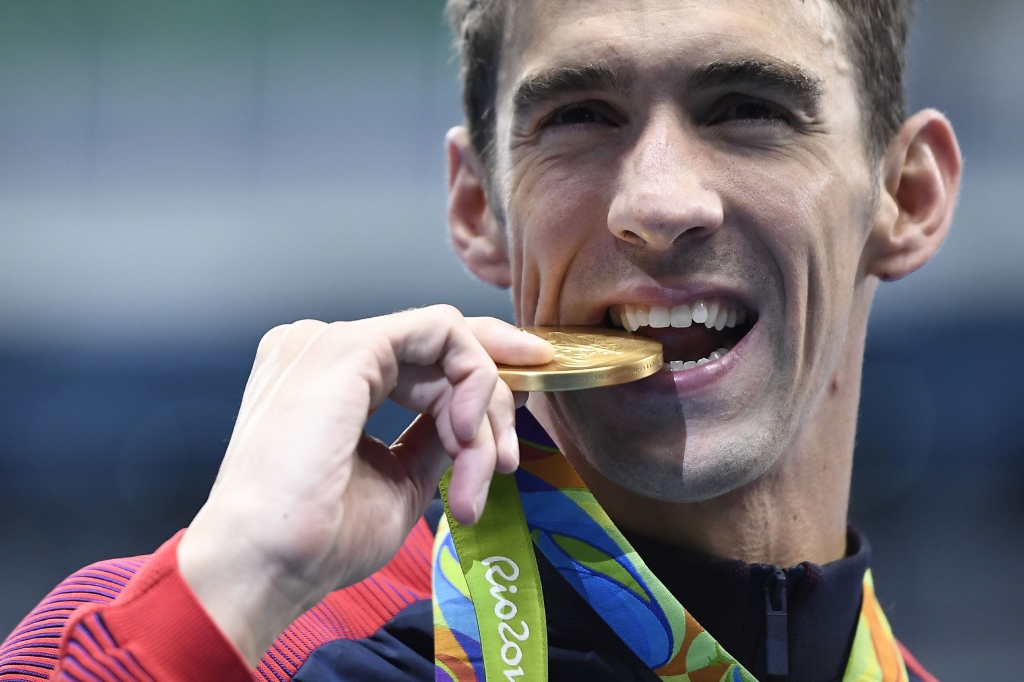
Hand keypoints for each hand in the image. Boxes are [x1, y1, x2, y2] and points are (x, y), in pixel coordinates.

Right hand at [176, 306, 552, 665]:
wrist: (265, 566)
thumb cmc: (318, 539)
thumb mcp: (399, 479)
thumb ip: (434, 437)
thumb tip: (479, 419)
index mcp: (326, 378)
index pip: (419, 354)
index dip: (479, 371)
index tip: (529, 390)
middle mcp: (323, 348)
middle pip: (441, 346)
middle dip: (491, 403)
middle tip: (505, 462)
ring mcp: (331, 341)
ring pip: (449, 343)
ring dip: (483, 411)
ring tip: (478, 478)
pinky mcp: (349, 347)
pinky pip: (443, 334)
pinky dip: (473, 380)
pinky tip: (466, 433)